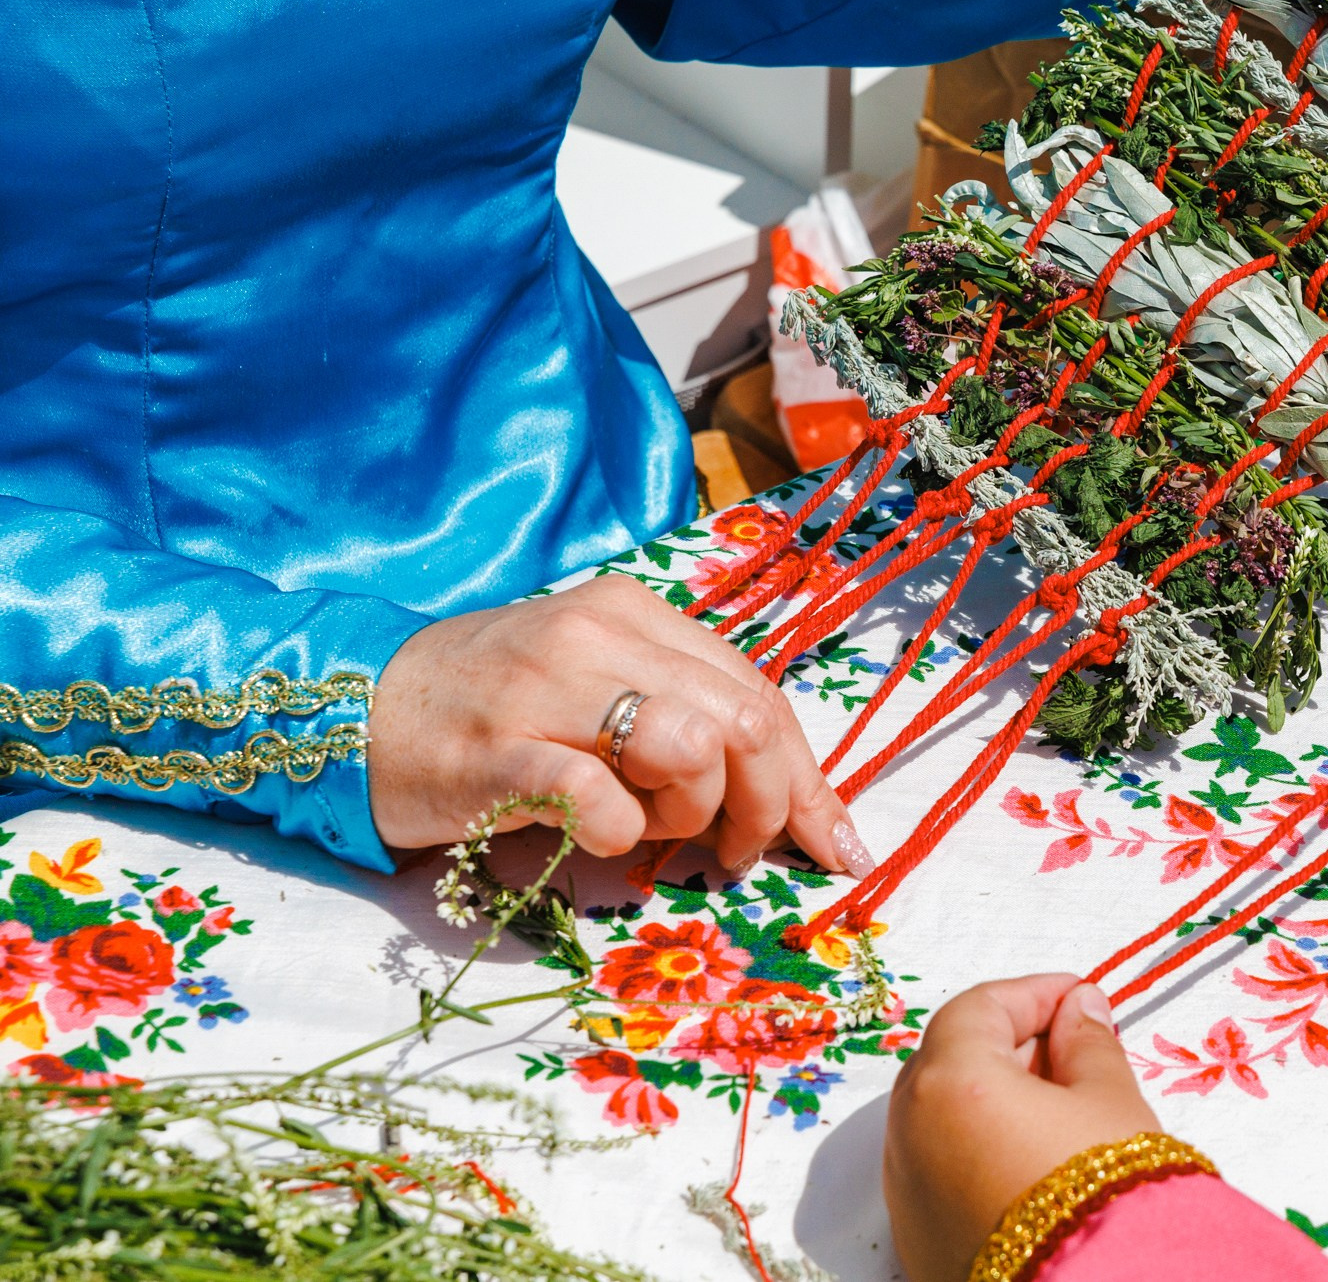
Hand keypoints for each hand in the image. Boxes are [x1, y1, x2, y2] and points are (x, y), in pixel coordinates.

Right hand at [369, 574, 872, 874]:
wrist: (352, 707)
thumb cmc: (491, 710)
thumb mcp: (598, 688)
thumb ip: (684, 718)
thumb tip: (781, 798)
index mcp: (636, 614)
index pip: (760, 692)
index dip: (808, 779)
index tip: (835, 845)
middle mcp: (599, 635)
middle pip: (745, 720)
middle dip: (767, 805)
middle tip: (735, 852)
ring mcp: (545, 688)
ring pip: (691, 748)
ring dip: (693, 815)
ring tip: (653, 833)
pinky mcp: (495, 751)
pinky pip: (598, 797)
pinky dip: (622, 834)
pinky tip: (601, 838)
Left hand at [884, 975, 1158, 1281]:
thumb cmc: (1107, 1193)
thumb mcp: (1110, 1100)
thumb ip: (1088, 1042)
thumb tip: (1078, 1010)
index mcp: (952, 1083)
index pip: (977, 1009)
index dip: (1033, 995)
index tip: (1079, 1000)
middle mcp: (911, 1134)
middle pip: (949, 1059)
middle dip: (1009, 1045)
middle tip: (1072, 1050)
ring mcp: (906, 1193)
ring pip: (939, 1118)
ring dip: (991, 1099)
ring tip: (1058, 1110)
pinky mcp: (916, 1241)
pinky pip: (938, 1171)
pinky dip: (975, 1150)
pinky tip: (1031, 1161)